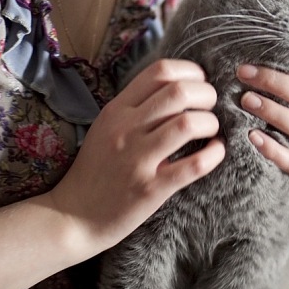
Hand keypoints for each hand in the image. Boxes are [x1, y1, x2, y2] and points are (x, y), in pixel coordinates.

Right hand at [49, 59, 225, 250]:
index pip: (160, 71)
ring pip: (188, 123)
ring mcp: (138, 159)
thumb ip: (135, 107)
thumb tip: (177, 88)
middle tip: (211, 106)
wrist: (72, 217)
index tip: (199, 83)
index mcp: (117, 110)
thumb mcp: (106, 127)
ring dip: (210, 122)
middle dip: (206, 94)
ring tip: (211, 130)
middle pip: (179, 91)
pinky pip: (193, 165)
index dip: (190, 71)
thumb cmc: (95, 170)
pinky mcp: (150, 189)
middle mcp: (126, 129)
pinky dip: (214, 154)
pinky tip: (216, 152)